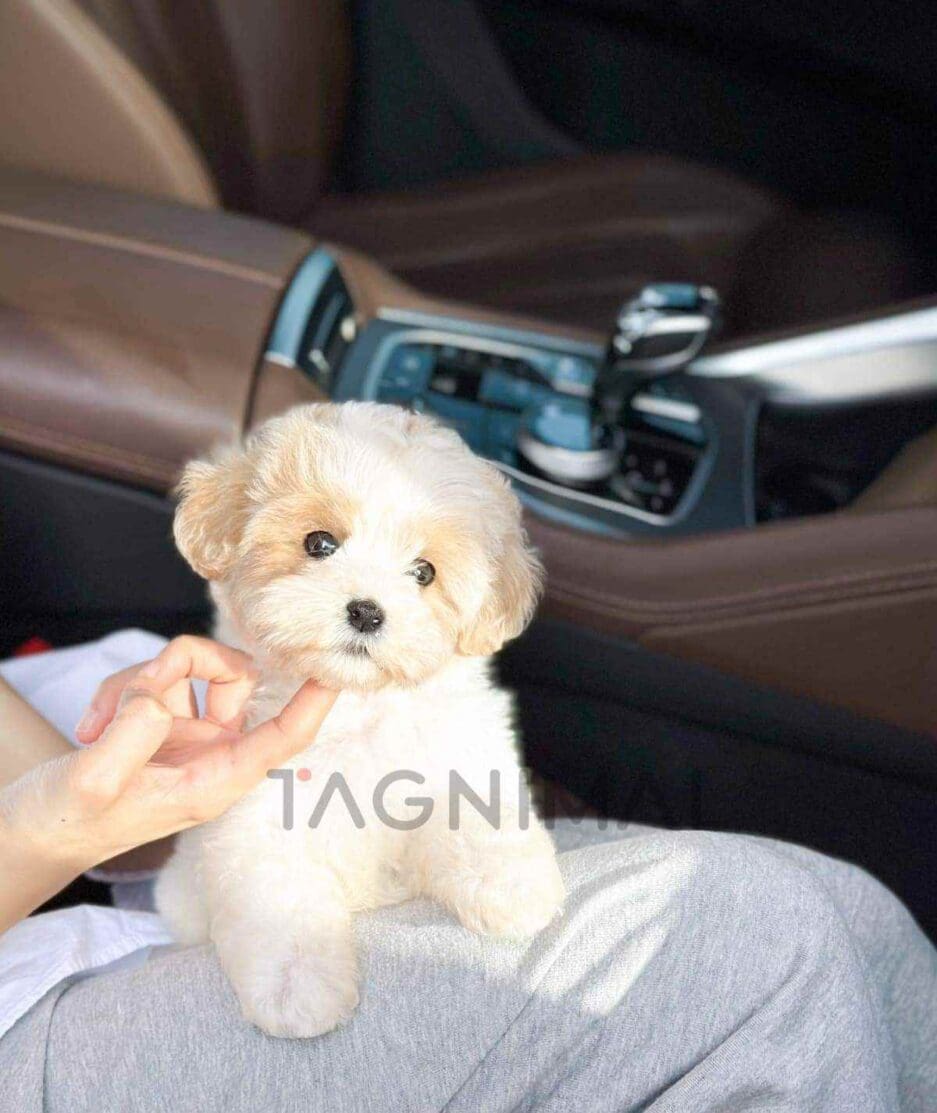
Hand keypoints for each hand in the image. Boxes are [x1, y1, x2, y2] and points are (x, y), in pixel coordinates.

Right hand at [0, 636, 335, 929]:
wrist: (31, 834)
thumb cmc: (63, 823)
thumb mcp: (91, 782)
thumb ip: (133, 735)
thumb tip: (162, 695)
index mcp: (214, 782)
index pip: (281, 738)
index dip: (310, 705)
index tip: (331, 671)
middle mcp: (210, 754)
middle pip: (235, 679)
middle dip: (186, 665)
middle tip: (136, 691)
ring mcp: (186, 736)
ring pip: (188, 670)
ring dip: (139, 681)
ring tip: (98, 724)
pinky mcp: (159, 722)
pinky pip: (155, 679)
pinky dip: (121, 688)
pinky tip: (93, 723)